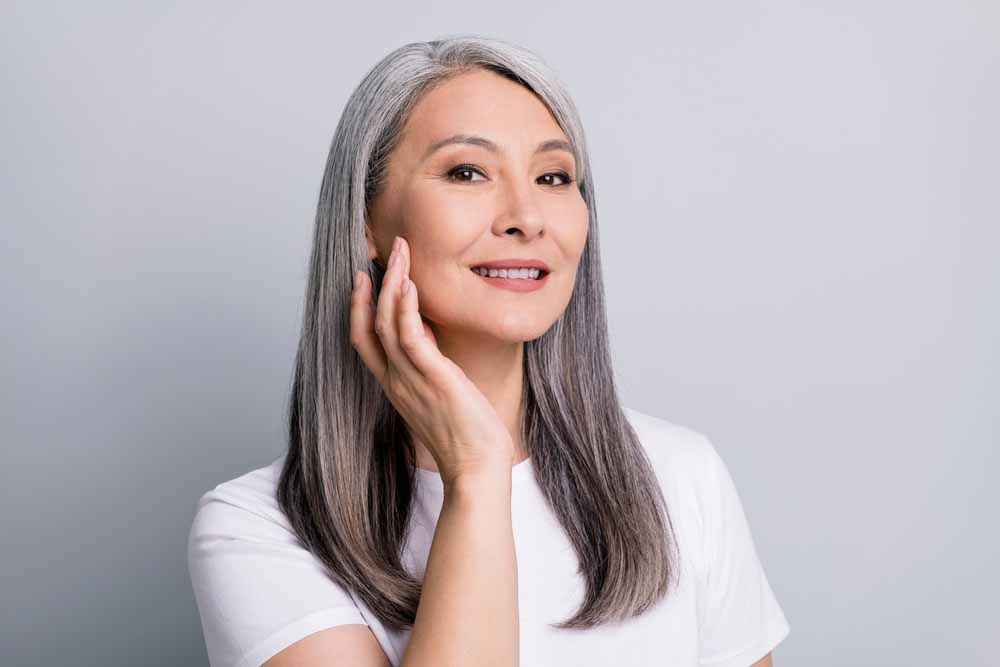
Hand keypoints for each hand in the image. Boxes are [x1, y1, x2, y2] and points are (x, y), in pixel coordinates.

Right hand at [349, 235, 514, 483]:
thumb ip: (429, 366)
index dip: (359, 307)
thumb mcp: (440, 395)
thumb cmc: (467, 437)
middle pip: (369, 324)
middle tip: (382, 250)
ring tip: (400, 252)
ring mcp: (411, 380)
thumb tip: (430, 335)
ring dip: (391, 283)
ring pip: (387, 323)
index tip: (363, 278)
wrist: (476, 470)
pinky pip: (410, 337)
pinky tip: (410, 284)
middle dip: (373, 284)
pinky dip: (406, 308)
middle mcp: (396, 381)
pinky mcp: (433, 379)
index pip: (364, 341)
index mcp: (395, 386)